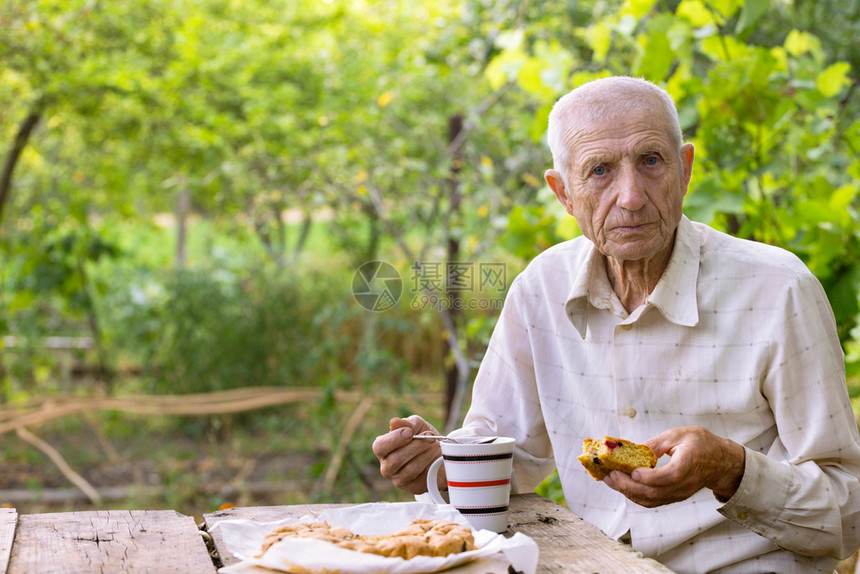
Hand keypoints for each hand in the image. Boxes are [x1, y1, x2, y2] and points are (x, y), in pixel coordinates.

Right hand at [372, 415, 443, 493]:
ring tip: (434, 446)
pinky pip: (421, 479)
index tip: (409, 432)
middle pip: (395, 460)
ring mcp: (398, 480)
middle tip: (430, 437)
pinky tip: (435, 458)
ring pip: (409, 470)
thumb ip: (406, 424)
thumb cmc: (423, 437)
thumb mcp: (417, 426)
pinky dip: (430, 466)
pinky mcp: (413, 488)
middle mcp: (387, 466)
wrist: (440, 453)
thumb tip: (393, 422)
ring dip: (425, 455)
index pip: (379, 447)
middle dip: (415, 446)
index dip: (394, 440)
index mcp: (383, 449)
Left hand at [603, 426, 744, 507]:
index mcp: (689, 464)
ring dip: (628, 492)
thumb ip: (655, 444)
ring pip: (652, 500)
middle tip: (610, 475)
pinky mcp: (674, 497)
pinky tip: (622, 485)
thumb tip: (632, 450)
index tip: (633, 471)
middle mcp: (685, 484)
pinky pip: (653, 502)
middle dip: (629, 485)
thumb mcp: (678, 435)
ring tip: (611, 480)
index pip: (670, 476)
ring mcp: (680, 494)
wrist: (720, 462)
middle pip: (655, 492)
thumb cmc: (700, 444)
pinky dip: (636, 495)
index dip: (650, 477)